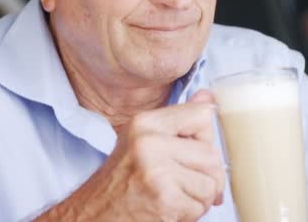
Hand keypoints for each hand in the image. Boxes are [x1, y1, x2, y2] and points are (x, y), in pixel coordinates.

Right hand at [41, 90, 225, 221]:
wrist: (94, 215)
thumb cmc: (121, 181)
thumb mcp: (143, 140)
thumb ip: (178, 120)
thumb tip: (208, 97)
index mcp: (145, 122)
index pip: (202, 115)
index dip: (204, 139)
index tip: (190, 153)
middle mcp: (148, 142)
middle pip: (212, 154)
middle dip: (206, 176)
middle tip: (181, 184)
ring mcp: (156, 170)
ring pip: (212, 183)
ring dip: (199, 198)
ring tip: (173, 196)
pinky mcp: (164, 199)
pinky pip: (201, 206)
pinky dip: (190, 214)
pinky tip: (168, 209)